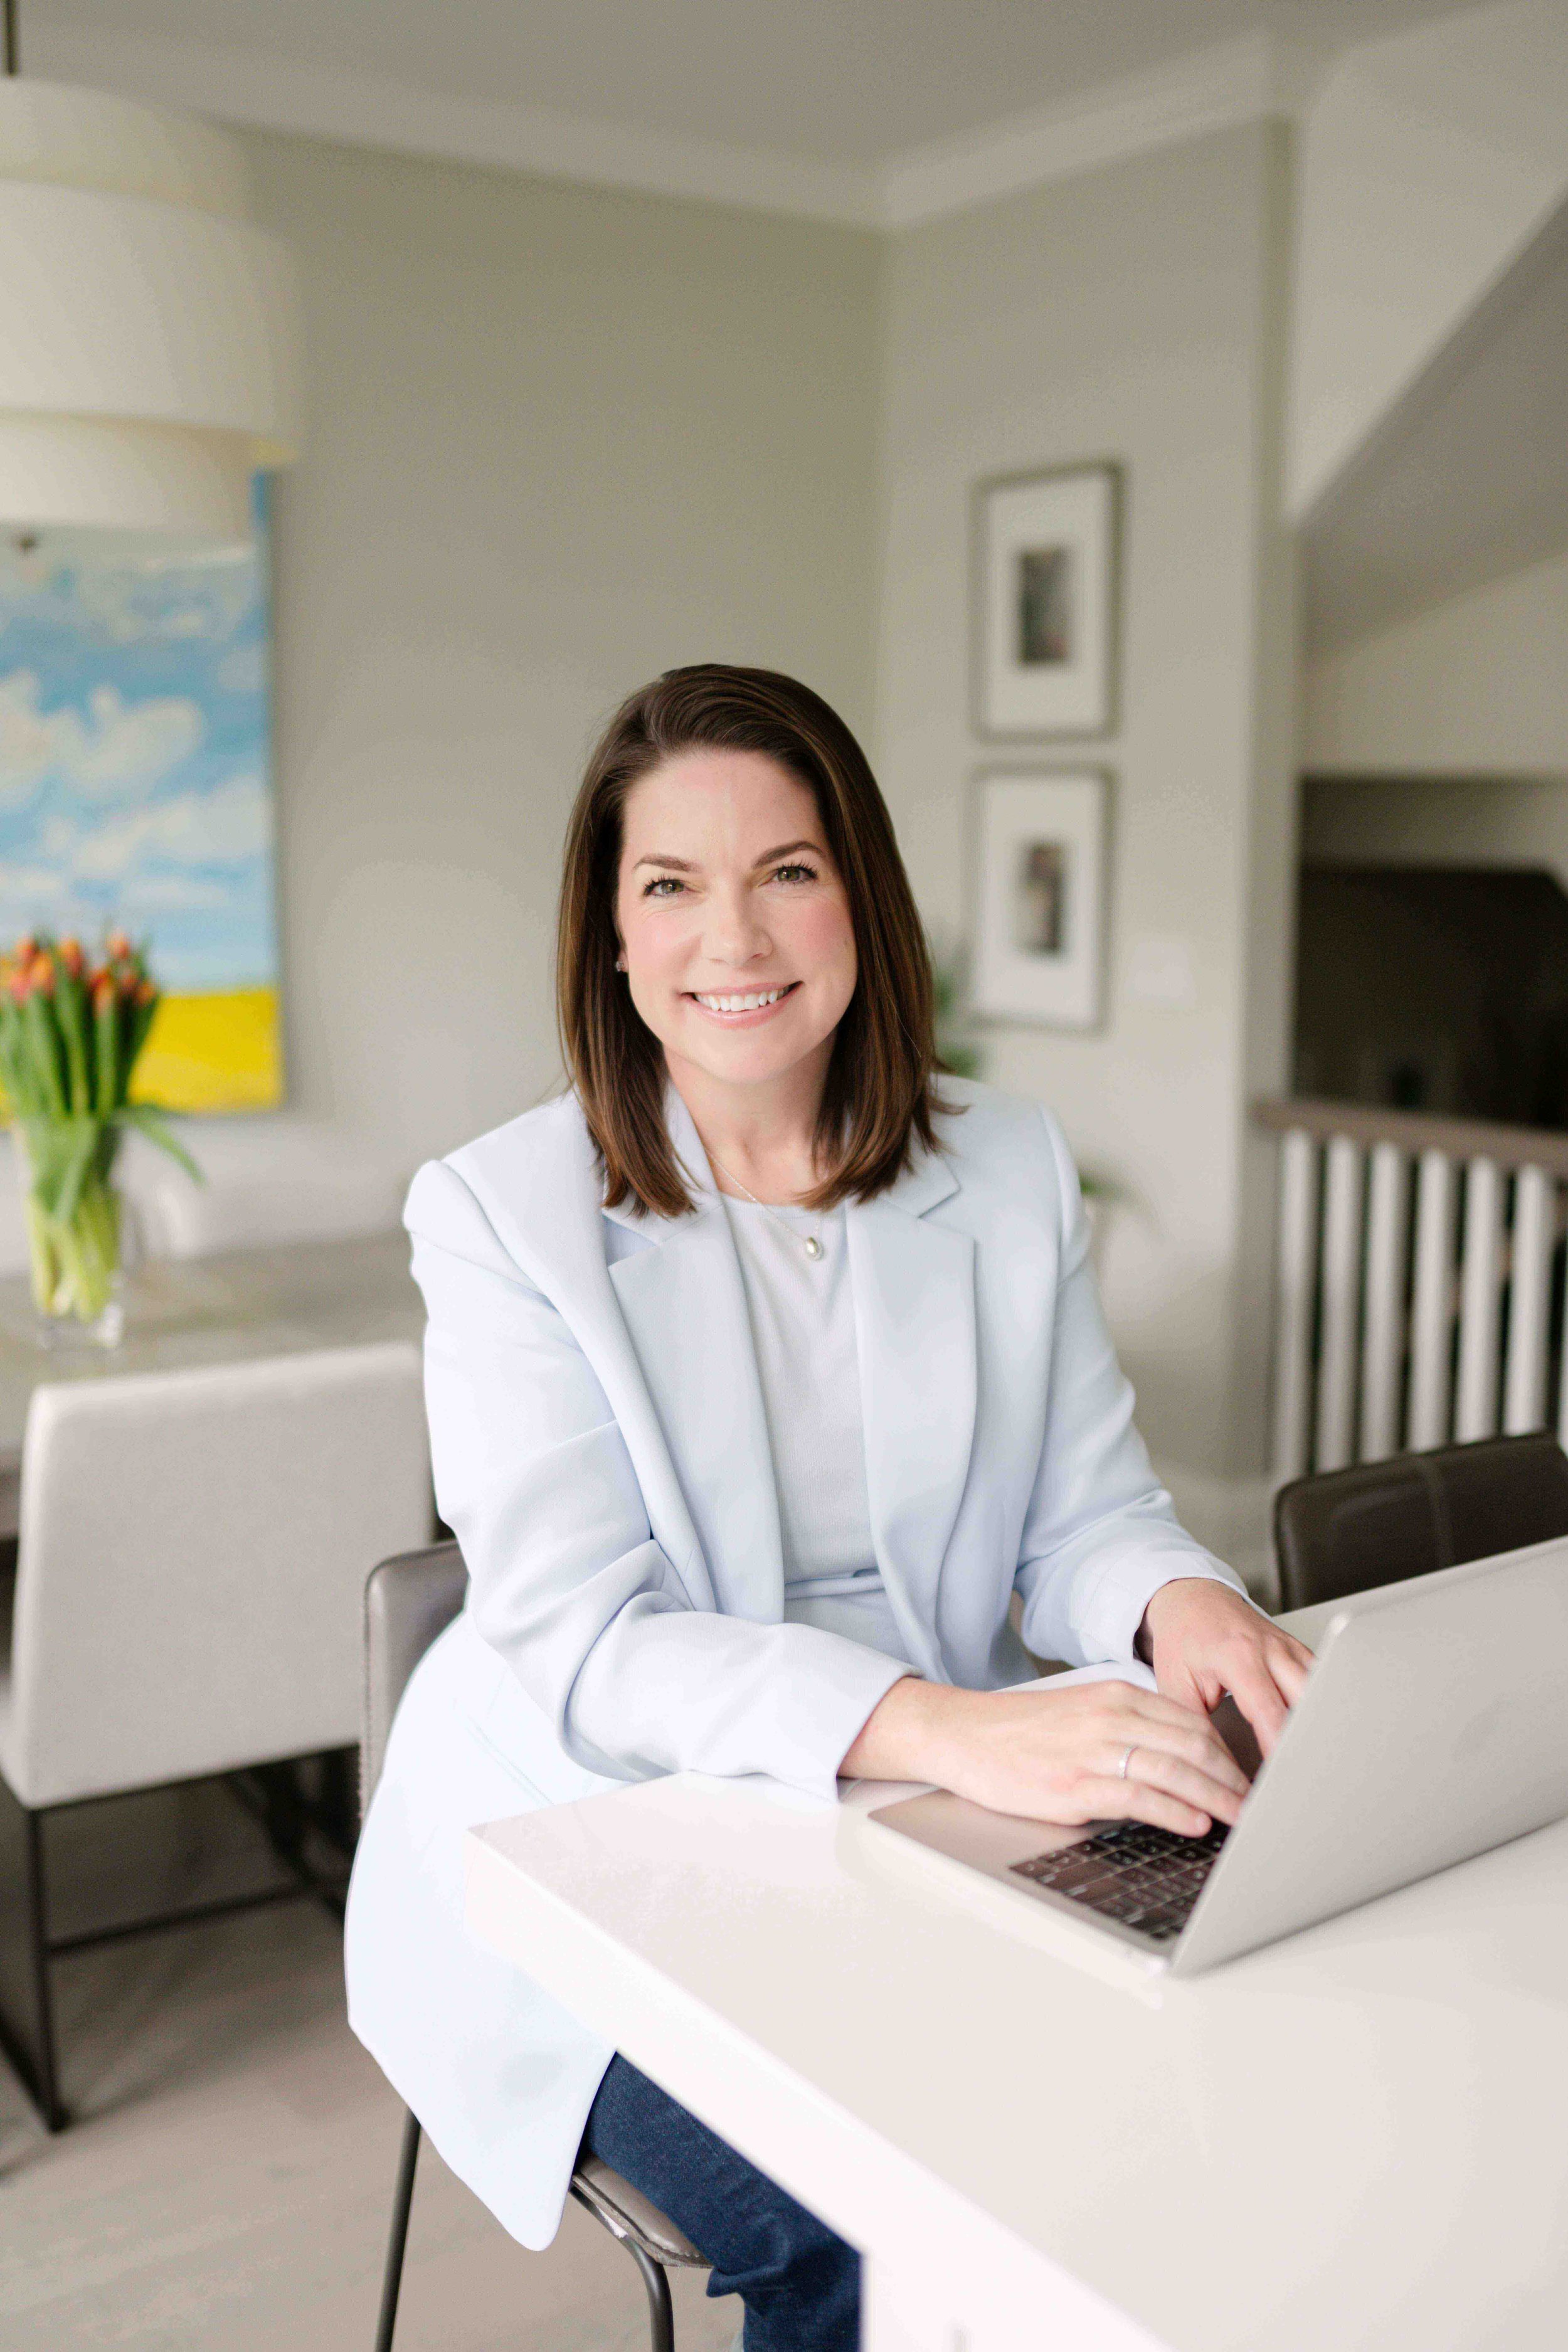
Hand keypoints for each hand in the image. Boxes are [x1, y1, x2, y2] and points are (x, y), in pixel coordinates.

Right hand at [841, 1675, 1249, 1837]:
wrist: (961, 1734)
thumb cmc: (1021, 1732)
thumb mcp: (1082, 1715)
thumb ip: (1129, 1730)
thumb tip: (1181, 1765)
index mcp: (1116, 1695)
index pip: (1192, 1721)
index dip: (1230, 1752)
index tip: (1251, 1776)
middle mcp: (1111, 1716)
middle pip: (1195, 1744)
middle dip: (1235, 1777)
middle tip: (1261, 1803)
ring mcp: (1094, 1750)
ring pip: (1176, 1770)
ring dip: (1218, 1797)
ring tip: (1244, 1818)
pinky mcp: (1075, 1784)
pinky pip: (1141, 1797)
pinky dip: (1177, 1810)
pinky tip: (1196, 1822)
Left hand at [1138, 1578, 1312, 1759]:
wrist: (1192, 1599)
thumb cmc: (1182, 1639)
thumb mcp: (1174, 1683)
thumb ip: (1195, 1725)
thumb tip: (1213, 1768)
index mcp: (1238, 1656)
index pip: (1269, 1712)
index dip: (1279, 1749)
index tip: (1281, 1779)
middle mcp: (1271, 1649)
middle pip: (1308, 1702)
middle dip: (1308, 1741)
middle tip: (1305, 1776)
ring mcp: (1290, 1648)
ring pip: (1322, 1691)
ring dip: (1320, 1725)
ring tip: (1317, 1761)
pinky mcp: (1300, 1652)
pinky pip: (1321, 1682)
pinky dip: (1322, 1707)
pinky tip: (1320, 1732)